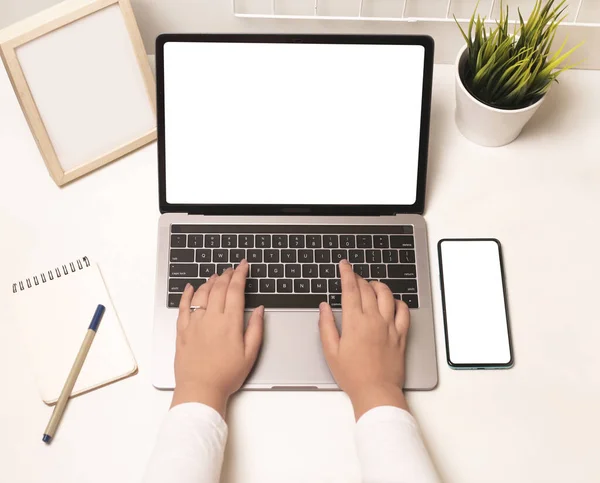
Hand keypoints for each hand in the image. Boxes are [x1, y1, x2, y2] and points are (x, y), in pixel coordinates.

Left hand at [172, 260, 263, 416]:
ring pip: (202, 293)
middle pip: (219, 287)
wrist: (200, 390)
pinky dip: (187, 294)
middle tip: (232, 269)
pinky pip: (183, 306)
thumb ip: (256, 329)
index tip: (243, 266)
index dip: (240, 274)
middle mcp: (211, 318)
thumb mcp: (250, 354)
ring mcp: (194, 323)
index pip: (235, 290)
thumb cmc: (226, 376)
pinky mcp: (182, 330)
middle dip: (227, 274)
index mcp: (230, 323)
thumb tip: (259, 309)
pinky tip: (191, 287)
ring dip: (210, 281)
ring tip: (216, 276)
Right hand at [318, 260, 410, 419]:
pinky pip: (403, 311)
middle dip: (359, 278)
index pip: (350, 289)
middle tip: (353, 275)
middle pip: (367, 289)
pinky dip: (398, 302)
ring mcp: (389, 326)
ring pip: (387, 295)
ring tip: (371, 285)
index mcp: (355, 322)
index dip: (346, 273)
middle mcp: (374, 320)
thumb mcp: (331, 351)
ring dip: (378, 286)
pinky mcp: (401, 335)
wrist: (376, 392)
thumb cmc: (353, 376)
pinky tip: (392, 302)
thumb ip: (326, 326)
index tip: (344, 265)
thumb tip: (324, 307)